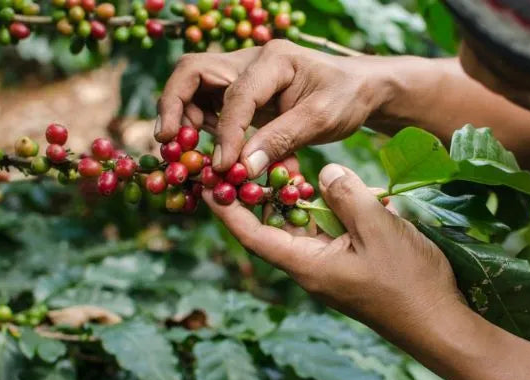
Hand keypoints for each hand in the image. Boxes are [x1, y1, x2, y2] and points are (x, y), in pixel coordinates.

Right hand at [156, 40, 391, 176]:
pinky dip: (205, 128)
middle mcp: (251, 61)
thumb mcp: (321, 119)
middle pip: (193, 72)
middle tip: (168, 142)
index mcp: (273, 60)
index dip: (226, 133)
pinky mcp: (244, 93)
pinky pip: (211, 106)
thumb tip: (242, 168)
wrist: (360, 89)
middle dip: (175, 106)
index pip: (236, 94)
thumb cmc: (346, 98)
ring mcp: (244, 75)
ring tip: (188, 152)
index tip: (224, 166)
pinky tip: (214, 152)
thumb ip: (281, 140)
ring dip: (186, 118)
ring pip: (195, 88)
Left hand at [202, 163, 463, 337]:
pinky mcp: (350, 264)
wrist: (439, 321)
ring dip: (299, 198)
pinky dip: (329, 209)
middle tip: (253, 159)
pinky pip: (329, 231)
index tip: (209, 182)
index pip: (253, 235)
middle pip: (275, 226)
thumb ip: (346, 195)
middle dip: (263, 194)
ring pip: (304, 226)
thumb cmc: (407, 281)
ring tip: (291, 165)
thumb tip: (324, 173)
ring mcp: (331, 266)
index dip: (228, 209)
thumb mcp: (377, 229)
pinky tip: (340, 189)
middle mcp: (311, 266)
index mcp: (307, 264)